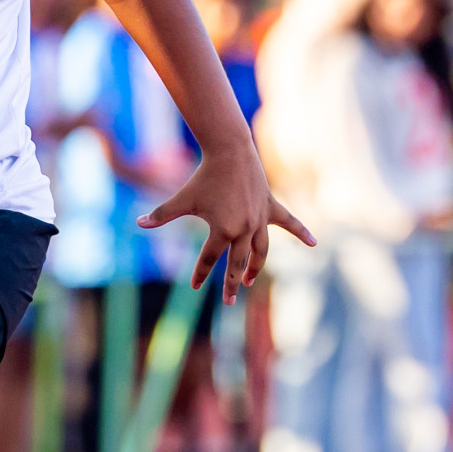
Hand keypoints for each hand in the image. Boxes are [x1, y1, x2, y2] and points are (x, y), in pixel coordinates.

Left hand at [136, 144, 314, 304]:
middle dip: (232, 283)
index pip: (209, 259)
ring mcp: (261, 219)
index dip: (200, 273)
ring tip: (248, 279)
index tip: (194, 286)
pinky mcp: (271, 207)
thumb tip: (138, 224)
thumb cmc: (204, 177)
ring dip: (256, 267)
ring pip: (261, 251)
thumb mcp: (181, 198)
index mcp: (223, 230)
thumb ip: (162, 214)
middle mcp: (245, 229)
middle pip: (238, 263)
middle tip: (229, 300)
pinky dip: (302, 233)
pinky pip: (290, 223)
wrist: (228, 151)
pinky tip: (314, 244)